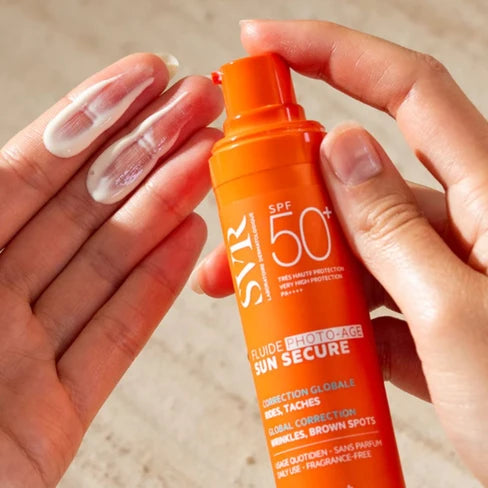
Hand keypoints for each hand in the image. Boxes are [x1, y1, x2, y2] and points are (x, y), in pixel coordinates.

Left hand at [0, 53, 221, 486]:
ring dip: (165, 208)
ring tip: (209, 163)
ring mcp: (25, 358)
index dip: (93, 118)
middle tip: (199, 110)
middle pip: (83, 210)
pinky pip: (114, 339)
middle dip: (147, 151)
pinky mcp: (56, 415)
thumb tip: (3, 158)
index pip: (31, 169)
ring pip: (109, 266)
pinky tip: (190, 239)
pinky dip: (156, 289)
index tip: (147, 80)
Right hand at [191, 20, 487, 484]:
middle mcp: (463, 223)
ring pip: (353, 243)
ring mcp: (440, 269)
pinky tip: (293, 324)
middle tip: (234, 212)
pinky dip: (327, 306)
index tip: (264, 42)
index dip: (332, 52)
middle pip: (359, 177)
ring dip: (296, 260)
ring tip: (241, 285)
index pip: (405, 89)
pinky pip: (366, 292)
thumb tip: (345, 150)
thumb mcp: (456, 317)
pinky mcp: (427, 313)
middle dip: (287, 189)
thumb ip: (395, 230)